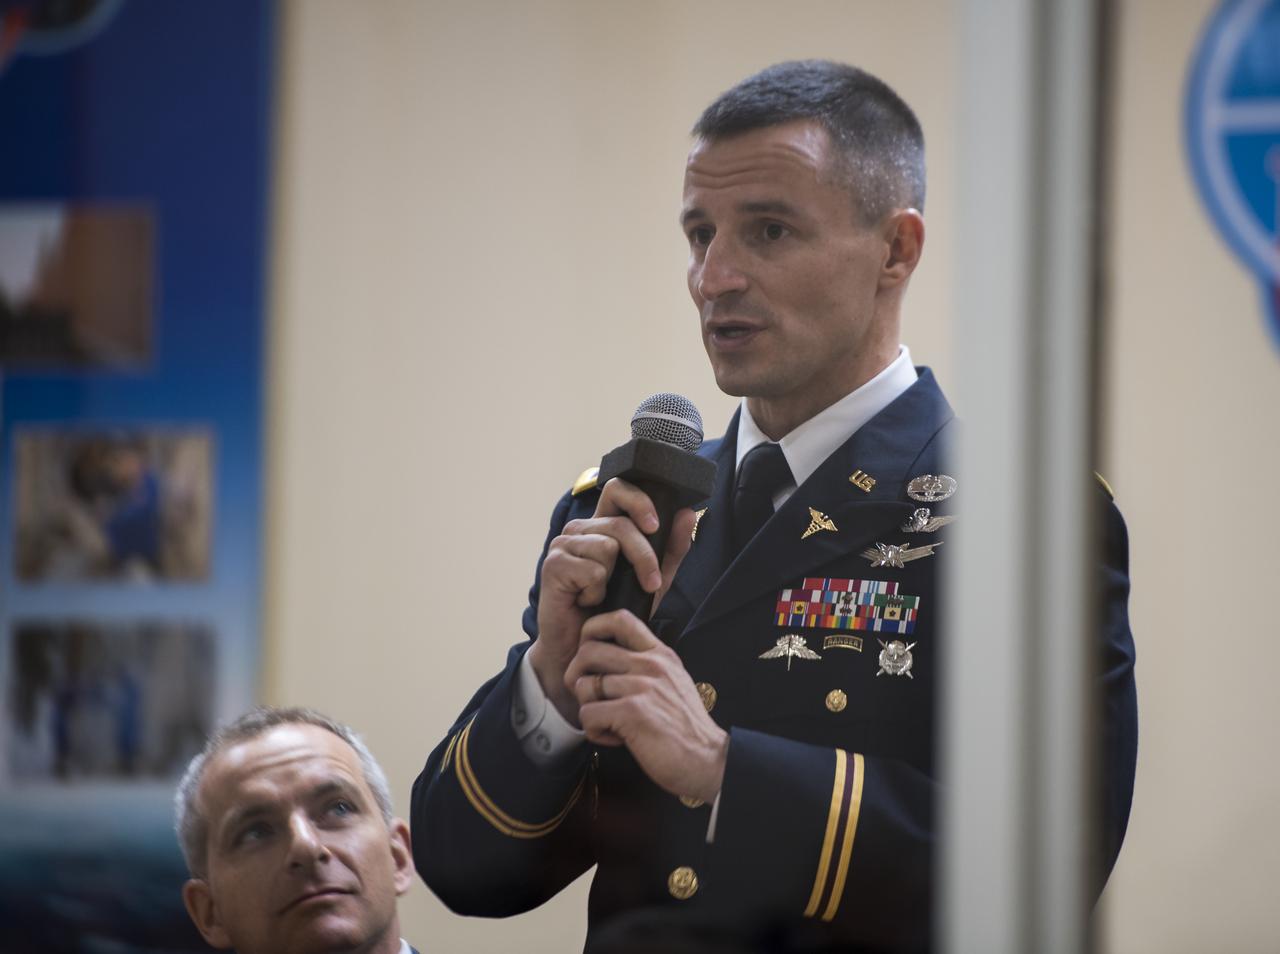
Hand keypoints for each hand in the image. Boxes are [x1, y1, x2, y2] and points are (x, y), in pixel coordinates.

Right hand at [531, 479, 694, 724]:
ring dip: (615, 579)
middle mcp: (581, 529)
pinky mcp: (553, 565)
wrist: (584, 647)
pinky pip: (592, 570)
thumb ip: (671, 549)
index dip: (639, 500)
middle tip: (651, 583)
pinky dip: (596, 591)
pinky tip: (587, 600)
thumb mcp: (654, 579)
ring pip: (608, 547)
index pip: (618, 489)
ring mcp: (564, 545)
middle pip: (620, 523)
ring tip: (603, 594)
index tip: (655, 525)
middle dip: (644, 555)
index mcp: (602, 525)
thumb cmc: (614, 610)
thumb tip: (688, 514)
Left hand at [565, 609, 728, 803]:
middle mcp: (651, 665)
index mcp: (660, 655)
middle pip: (588, 651)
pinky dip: (594, 731)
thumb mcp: (673, 682)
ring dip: (589, 709)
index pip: (619, 618)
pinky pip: (587, 714)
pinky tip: (614, 738)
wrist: (708, 760)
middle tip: (591, 698)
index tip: (590, 654)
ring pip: (583, 685)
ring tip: (609, 723)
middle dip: (577, 676)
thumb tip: (613, 660)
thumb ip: (648, 667)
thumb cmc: (686, 729)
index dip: (593, 629)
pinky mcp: (632, 712)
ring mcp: (641, 687)